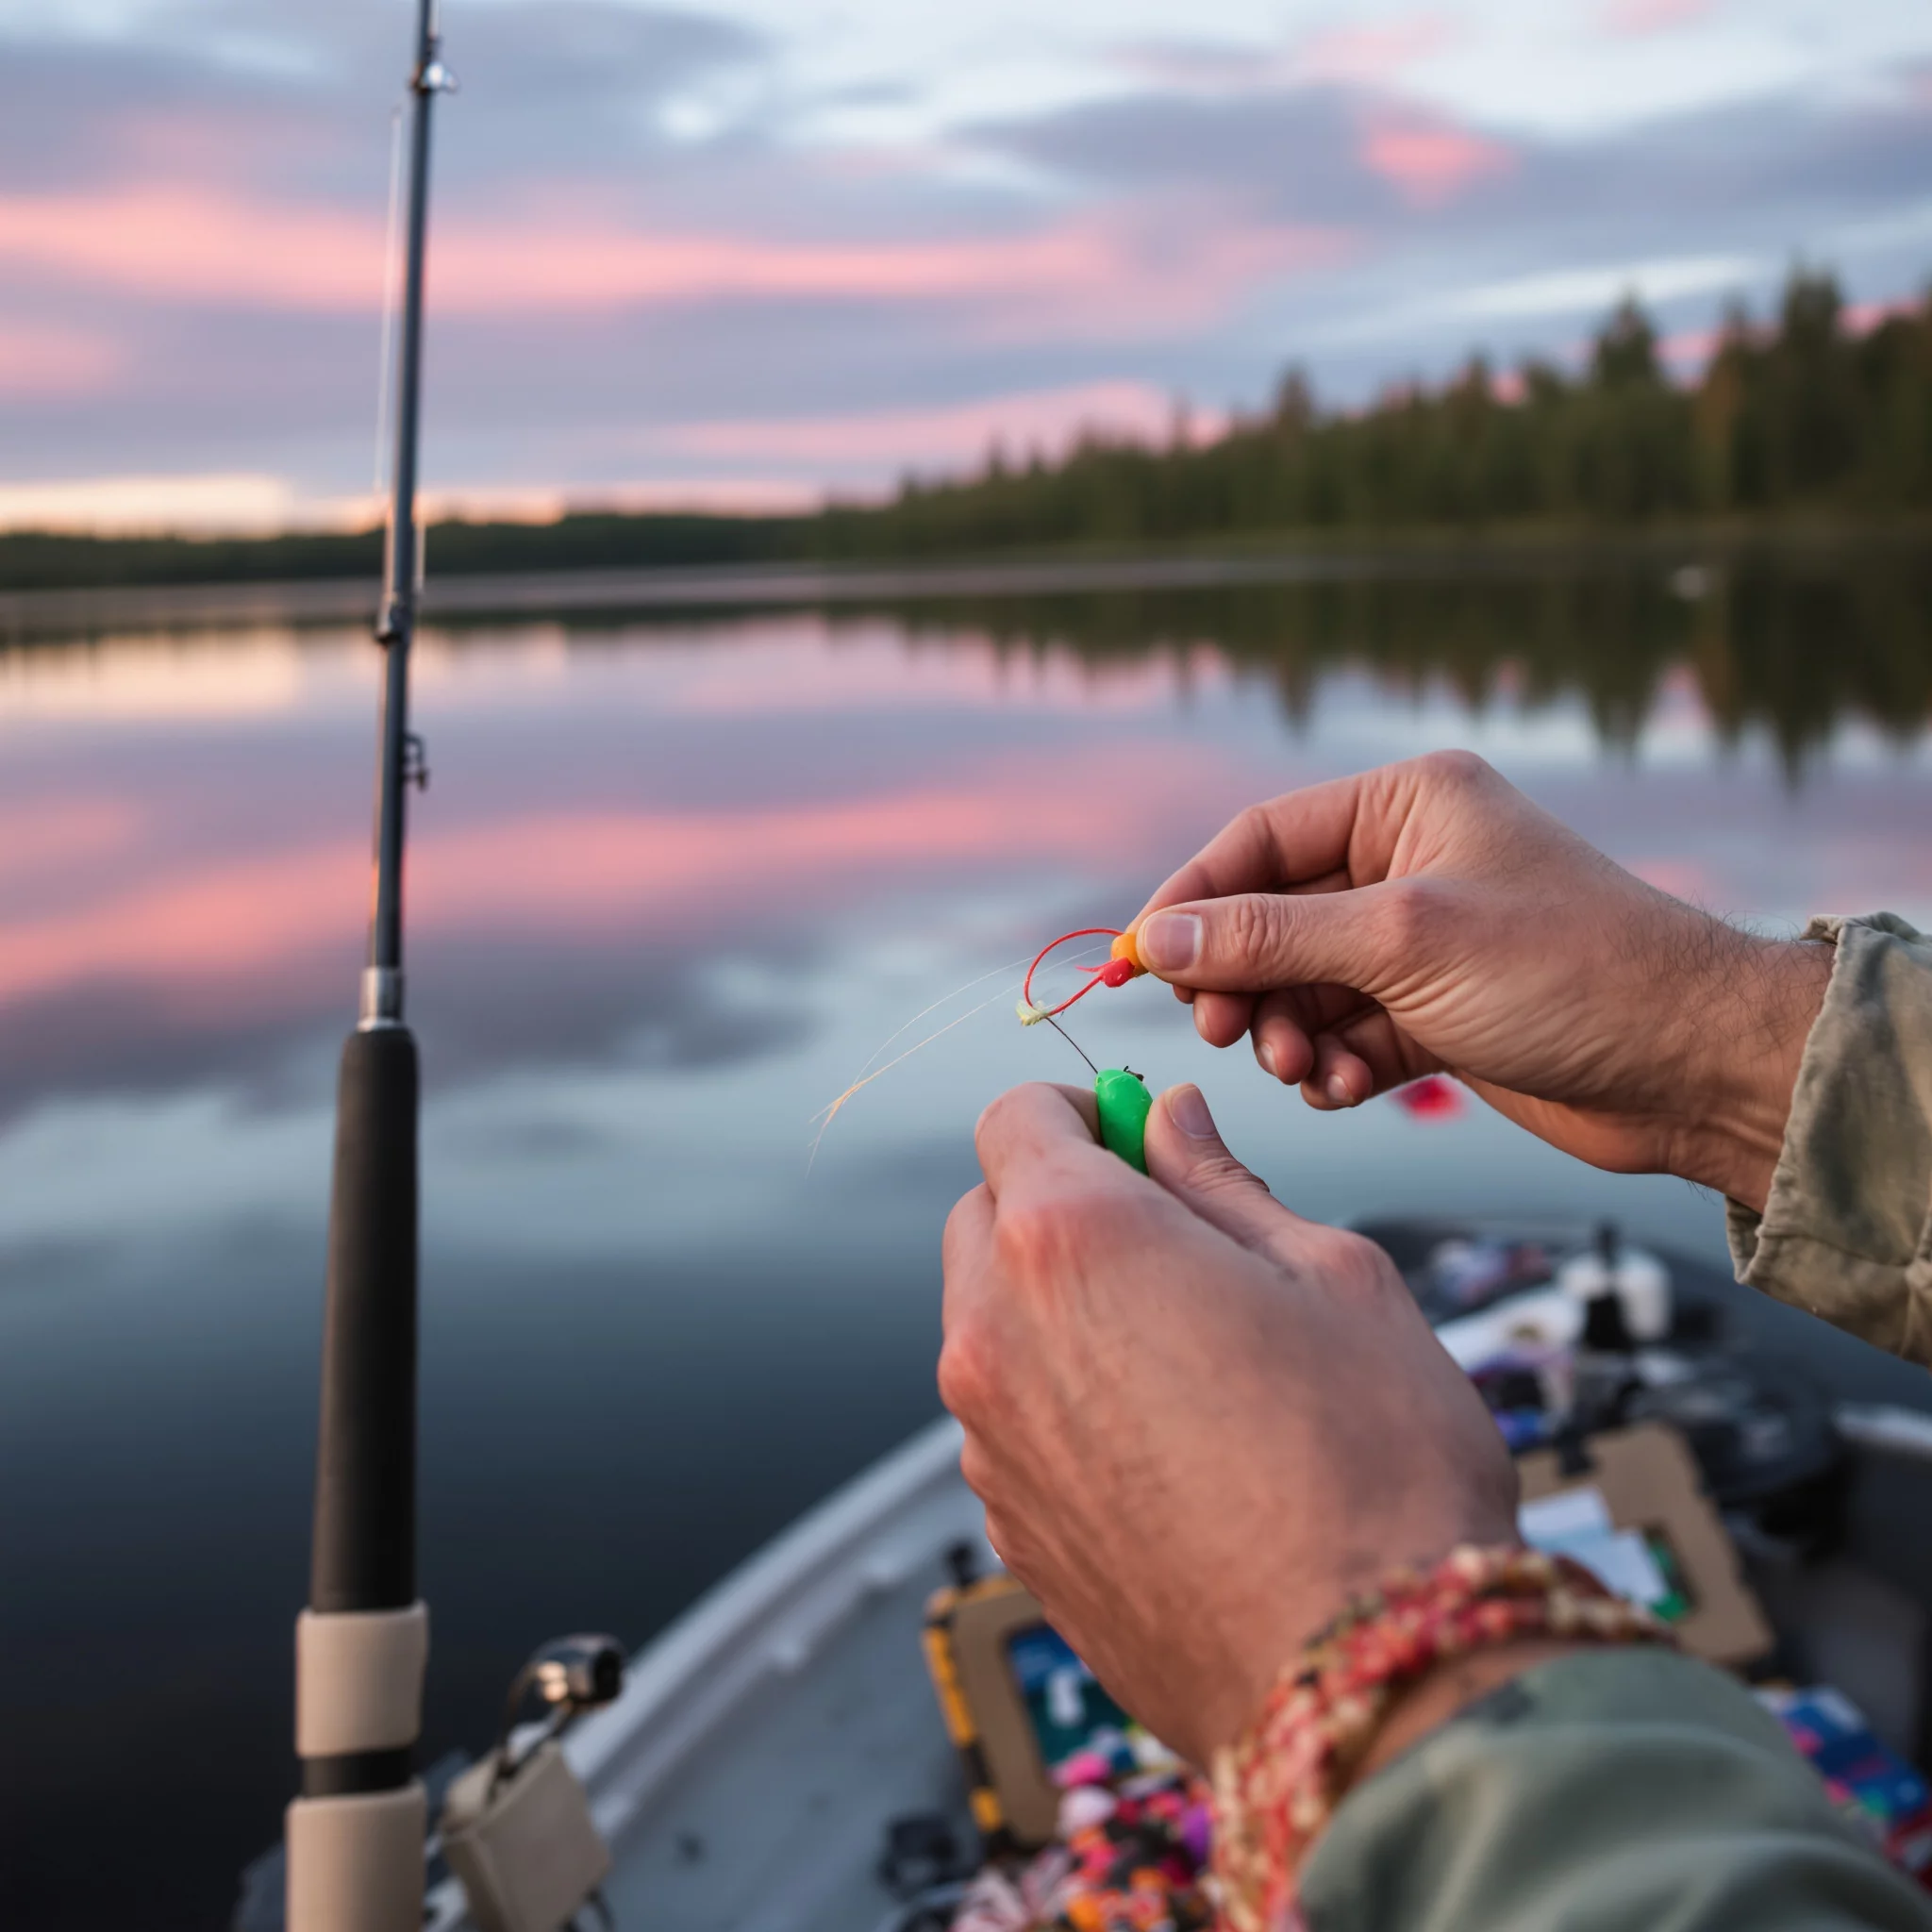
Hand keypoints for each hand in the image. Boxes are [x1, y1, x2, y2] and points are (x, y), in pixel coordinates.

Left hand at [939, 1080, 1517, 1763]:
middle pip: (985, 1215)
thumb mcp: (1332, 1275)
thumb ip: (1222, 1181)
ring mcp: (989, 1445)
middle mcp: (994, 1337)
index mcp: (1069, 1240)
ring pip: (992, 1322)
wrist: (1366, 1685)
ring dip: (1059, 1304)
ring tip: (1190, 1353)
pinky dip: (1062, 1398)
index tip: (1138, 1135)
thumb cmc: (1375, 1469)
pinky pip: (1011, 1420)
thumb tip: (1168, 1120)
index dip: (1082, 1108)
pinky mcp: (1010, 1531)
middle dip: (1061, 1200)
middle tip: (1175, 1238)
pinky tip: (1170, 1440)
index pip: (1016, 1116)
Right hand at [1133, 751, 1831, 1212]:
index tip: (1139, 965)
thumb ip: (1269, 937)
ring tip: (1310, 1067)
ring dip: (1291, 1031)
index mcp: (1404, 806)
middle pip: (1270, 918)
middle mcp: (1407, 864)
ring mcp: (1421, 942)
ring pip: (1302, 984)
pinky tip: (1354, 1088)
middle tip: (1227, 1034)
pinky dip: (1335, 1064)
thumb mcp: (1402, 941)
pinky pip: (1345, 1032)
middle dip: (1244, 981)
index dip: (1190, 901)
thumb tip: (1156, 941)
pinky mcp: (1435, 1013)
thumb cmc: (1569, 972)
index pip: (1257, 840)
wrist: (1691, 1068)